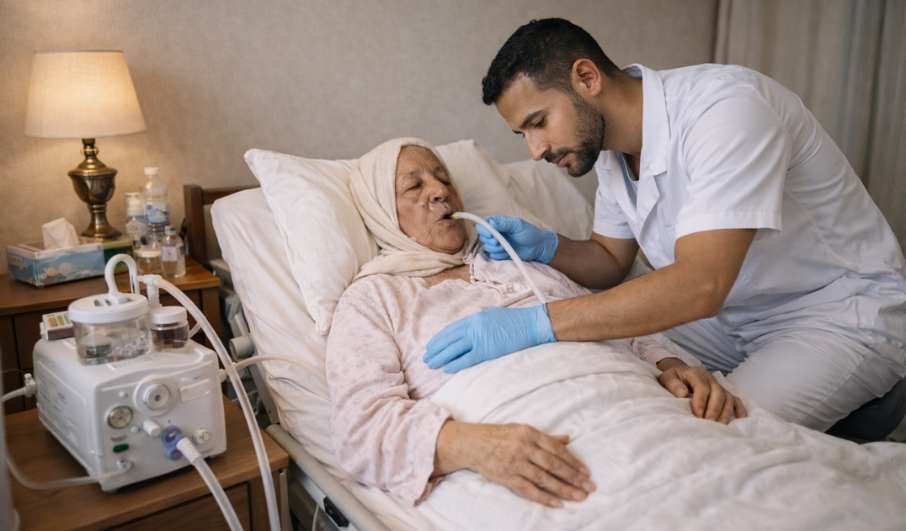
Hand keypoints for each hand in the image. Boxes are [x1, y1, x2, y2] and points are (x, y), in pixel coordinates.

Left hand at [423, 305, 555, 372]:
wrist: (531, 324)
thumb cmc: (515, 320)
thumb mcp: (492, 315)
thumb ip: (478, 322)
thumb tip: (468, 330)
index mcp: (474, 317)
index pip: (451, 330)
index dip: (439, 339)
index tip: (431, 345)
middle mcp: (473, 327)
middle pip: (448, 340)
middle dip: (435, 349)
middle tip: (426, 358)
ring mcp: (479, 339)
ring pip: (453, 350)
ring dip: (440, 358)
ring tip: (431, 365)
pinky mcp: (487, 351)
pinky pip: (466, 360)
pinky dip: (455, 364)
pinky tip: (446, 369)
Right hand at [435, 421, 595, 507]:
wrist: (472, 444)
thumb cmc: (499, 436)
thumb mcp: (522, 430)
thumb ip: (546, 437)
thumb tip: (568, 439)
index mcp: (530, 433)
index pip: (557, 449)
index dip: (573, 461)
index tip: (586, 472)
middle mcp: (524, 447)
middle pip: (554, 464)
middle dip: (574, 477)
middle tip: (589, 487)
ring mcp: (515, 463)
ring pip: (544, 478)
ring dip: (564, 489)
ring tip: (579, 496)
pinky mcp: (507, 476)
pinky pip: (529, 489)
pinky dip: (544, 497)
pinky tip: (558, 503)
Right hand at [477, 215, 558, 263]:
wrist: (538, 247)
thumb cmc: (530, 233)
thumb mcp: (517, 225)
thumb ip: (503, 223)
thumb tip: (490, 223)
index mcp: (498, 223)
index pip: (482, 225)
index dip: (484, 230)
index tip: (491, 234)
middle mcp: (495, 233)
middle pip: (482, 237)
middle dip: (490, 241)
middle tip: (499, 242)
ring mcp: (497, 244)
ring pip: (487, 247)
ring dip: (495, 249)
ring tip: (507, 247)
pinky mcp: (499, 254)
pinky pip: (492, 256)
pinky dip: (499, 255)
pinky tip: (507, 252)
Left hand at [656, 358, 746, 422]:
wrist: (679, 373)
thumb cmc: (673, 378)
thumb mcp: (667, 378)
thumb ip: (672, 384)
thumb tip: (683, 393)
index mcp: (696, 374)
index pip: (702, 386)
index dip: (700, 401)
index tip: (697, 415)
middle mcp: (710, 379)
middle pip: (718, 393)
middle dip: (714, 409)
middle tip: (708, 423)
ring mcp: (719, 386)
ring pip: (728, 398)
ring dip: (725, 412)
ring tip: (719, 426)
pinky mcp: (724, 393)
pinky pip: (736, 400)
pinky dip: (739, 409)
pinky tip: (740, 419)